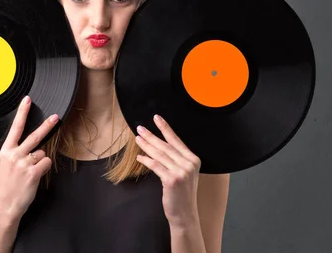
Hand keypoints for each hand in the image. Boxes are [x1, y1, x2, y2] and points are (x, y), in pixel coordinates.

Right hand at [0, 96, 59, 220]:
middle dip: (46, 125)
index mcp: (6, 151)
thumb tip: (30, 146)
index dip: (22, 113)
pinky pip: (46, 163)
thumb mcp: (4, 165)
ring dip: (39, 161)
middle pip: (34, 136)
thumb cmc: (6, 185)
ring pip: (42, 153)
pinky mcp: (33, 173)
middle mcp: (14, 155)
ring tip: (29, 172)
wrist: (5, 205)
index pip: (15, 128)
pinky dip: (43, 169)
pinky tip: (34, 177)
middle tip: (55, 117)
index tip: (27, 100)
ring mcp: (24, 164)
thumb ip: (14, 153)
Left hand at [134, 114, 200, 228]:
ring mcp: (181, 172)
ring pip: (159, 154)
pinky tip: (139, 157)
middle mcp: (189, 164)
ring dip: (146, 145)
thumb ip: (176, 159)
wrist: (185, 213)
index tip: (156, 118)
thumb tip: (158, 144)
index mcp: (193, 160)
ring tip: (137, 139)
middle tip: (140, 128)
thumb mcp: (183, 173)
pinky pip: (156, 166)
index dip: (165, 128)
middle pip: (166, 146)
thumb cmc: (182, 193)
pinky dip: (146, 160)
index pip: (176, 140)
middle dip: (151, 136)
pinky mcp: (171, 180)